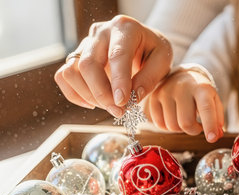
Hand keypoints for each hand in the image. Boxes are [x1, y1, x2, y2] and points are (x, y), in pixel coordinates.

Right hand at [54, 15, 172, 116]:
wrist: (144, 44)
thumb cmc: (153, 51)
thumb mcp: (162, 61)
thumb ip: (149, 78)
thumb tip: (132, 97)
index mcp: (125, 27)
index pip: (117, 55)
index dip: (118, 81)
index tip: (122, 102)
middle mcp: (101, 32)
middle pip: (89, 63)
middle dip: (102, 93)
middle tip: (119, 111)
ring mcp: (85, 43)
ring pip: (72, 70)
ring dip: (88, 95)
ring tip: (110, 106)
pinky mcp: (76, 57)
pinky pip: (64, 76)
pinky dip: (75, 94)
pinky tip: (93, 103)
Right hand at [142, 70, 223, 142]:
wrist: (181, 75)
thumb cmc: (200, 92)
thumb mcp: (213, 100)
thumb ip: (218, 118)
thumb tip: (216, 136)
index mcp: (201, 87)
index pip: (206, 108)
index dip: (210, 125)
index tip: (212, 138)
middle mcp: (182, 87)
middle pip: (186, 122)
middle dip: (194, 130)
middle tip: (197, 126)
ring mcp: (165, 92)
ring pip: (172, 126)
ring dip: (181, 129)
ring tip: (184, 118)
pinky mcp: (153, 97)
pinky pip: (159, 124)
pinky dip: (168, 127)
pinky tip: (173, 118)